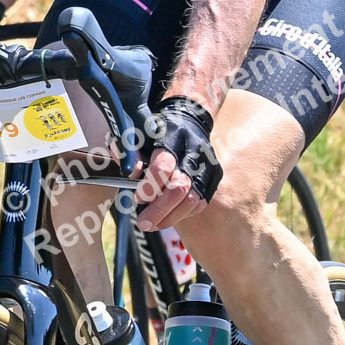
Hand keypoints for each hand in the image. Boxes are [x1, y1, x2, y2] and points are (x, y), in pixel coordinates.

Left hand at [135, 97, 222, 230]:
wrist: (188, 119)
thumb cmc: (158, 129)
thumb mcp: (138, 132)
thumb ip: (131, 152)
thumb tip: (130, 173)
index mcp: (173, 136)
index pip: (163, 166)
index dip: (149, 186)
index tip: (138, 198)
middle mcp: (194, 151)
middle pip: (180, 187)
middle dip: (160, 210)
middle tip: (143, 222)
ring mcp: (207, 165)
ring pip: (193, 200)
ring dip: (171, 217)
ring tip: (153, 225)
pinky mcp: (214, 177)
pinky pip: (200, 203)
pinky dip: (183, 213)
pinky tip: (168, 216)